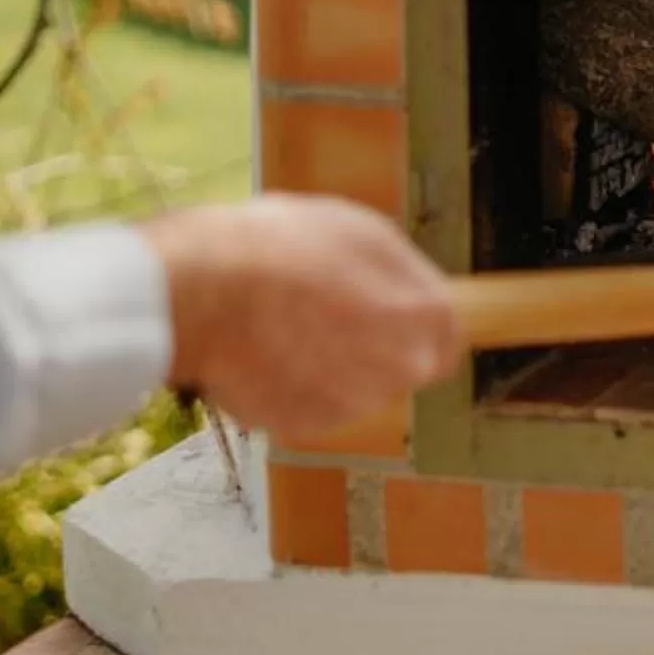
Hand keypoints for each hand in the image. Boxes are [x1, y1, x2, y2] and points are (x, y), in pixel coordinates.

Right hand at [138, 194, 462, 435]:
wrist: (205, 291)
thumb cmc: (282, 245)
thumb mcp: (356, 228)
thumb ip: (396, 271)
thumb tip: (405, 292)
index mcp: (425, 317)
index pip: (447, 339)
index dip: (416, 324)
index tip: (388, 315)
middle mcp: (400, 371)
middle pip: (397, 366)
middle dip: (369, 346)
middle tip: (323, 314)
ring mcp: (351, 405)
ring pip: (349, 388)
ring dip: (326, 367)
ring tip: (280, 326)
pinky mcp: (302, 426)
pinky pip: (303, 405)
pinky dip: (286, 386)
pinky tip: (257, 351)